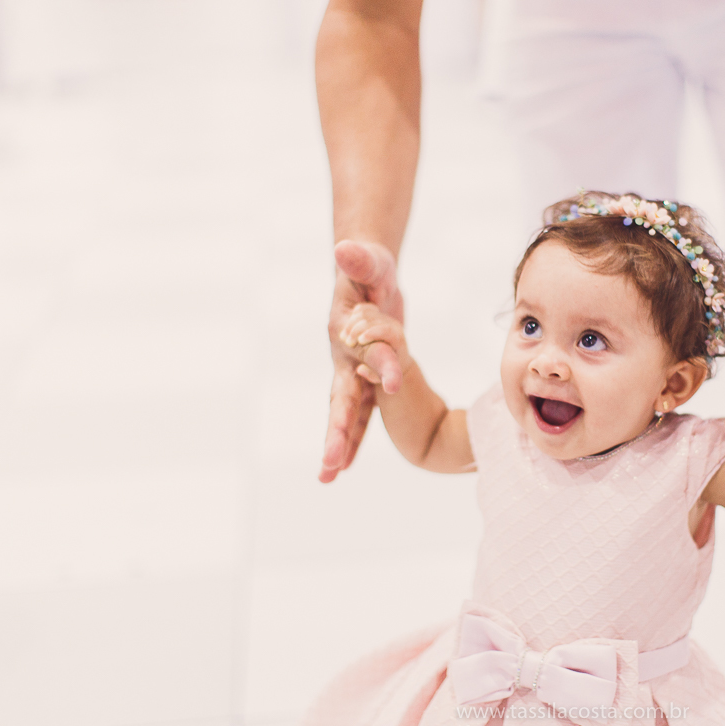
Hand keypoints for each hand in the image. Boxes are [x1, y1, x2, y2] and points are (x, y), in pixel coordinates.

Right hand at [321, 240, 404, 483]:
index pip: (366, 351)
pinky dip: (351, 437)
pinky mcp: (361, 378)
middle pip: (340, 398)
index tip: (396, 381)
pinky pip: (356, 411)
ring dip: (338, 444)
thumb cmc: (370, 268)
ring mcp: (349, 370)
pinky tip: (342, 466)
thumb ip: (360, 260)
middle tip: (329, 464)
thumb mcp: (371, 262)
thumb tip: (344, 248)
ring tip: (328, 477)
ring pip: (344, 412)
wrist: (363, 275)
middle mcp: (343, 356)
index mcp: (347, 329)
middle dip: (336, 431)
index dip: (381, 364)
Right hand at [338, 303, 411, 387]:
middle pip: (372, 319)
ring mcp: (384, 318)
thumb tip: (360, 369)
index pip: (386, 330)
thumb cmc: (387, 371)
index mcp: (397, 339)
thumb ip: (371, 374)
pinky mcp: (377, 314)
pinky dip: (352, 317)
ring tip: (344, 337)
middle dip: (357, 329)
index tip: (360, 341)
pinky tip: (347, 329)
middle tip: (347, 342)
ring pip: (365, 312)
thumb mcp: (381, 377)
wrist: (395, 359)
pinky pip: (363, 309)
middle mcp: (393, 326)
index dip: (372, 333)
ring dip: (351, 323)